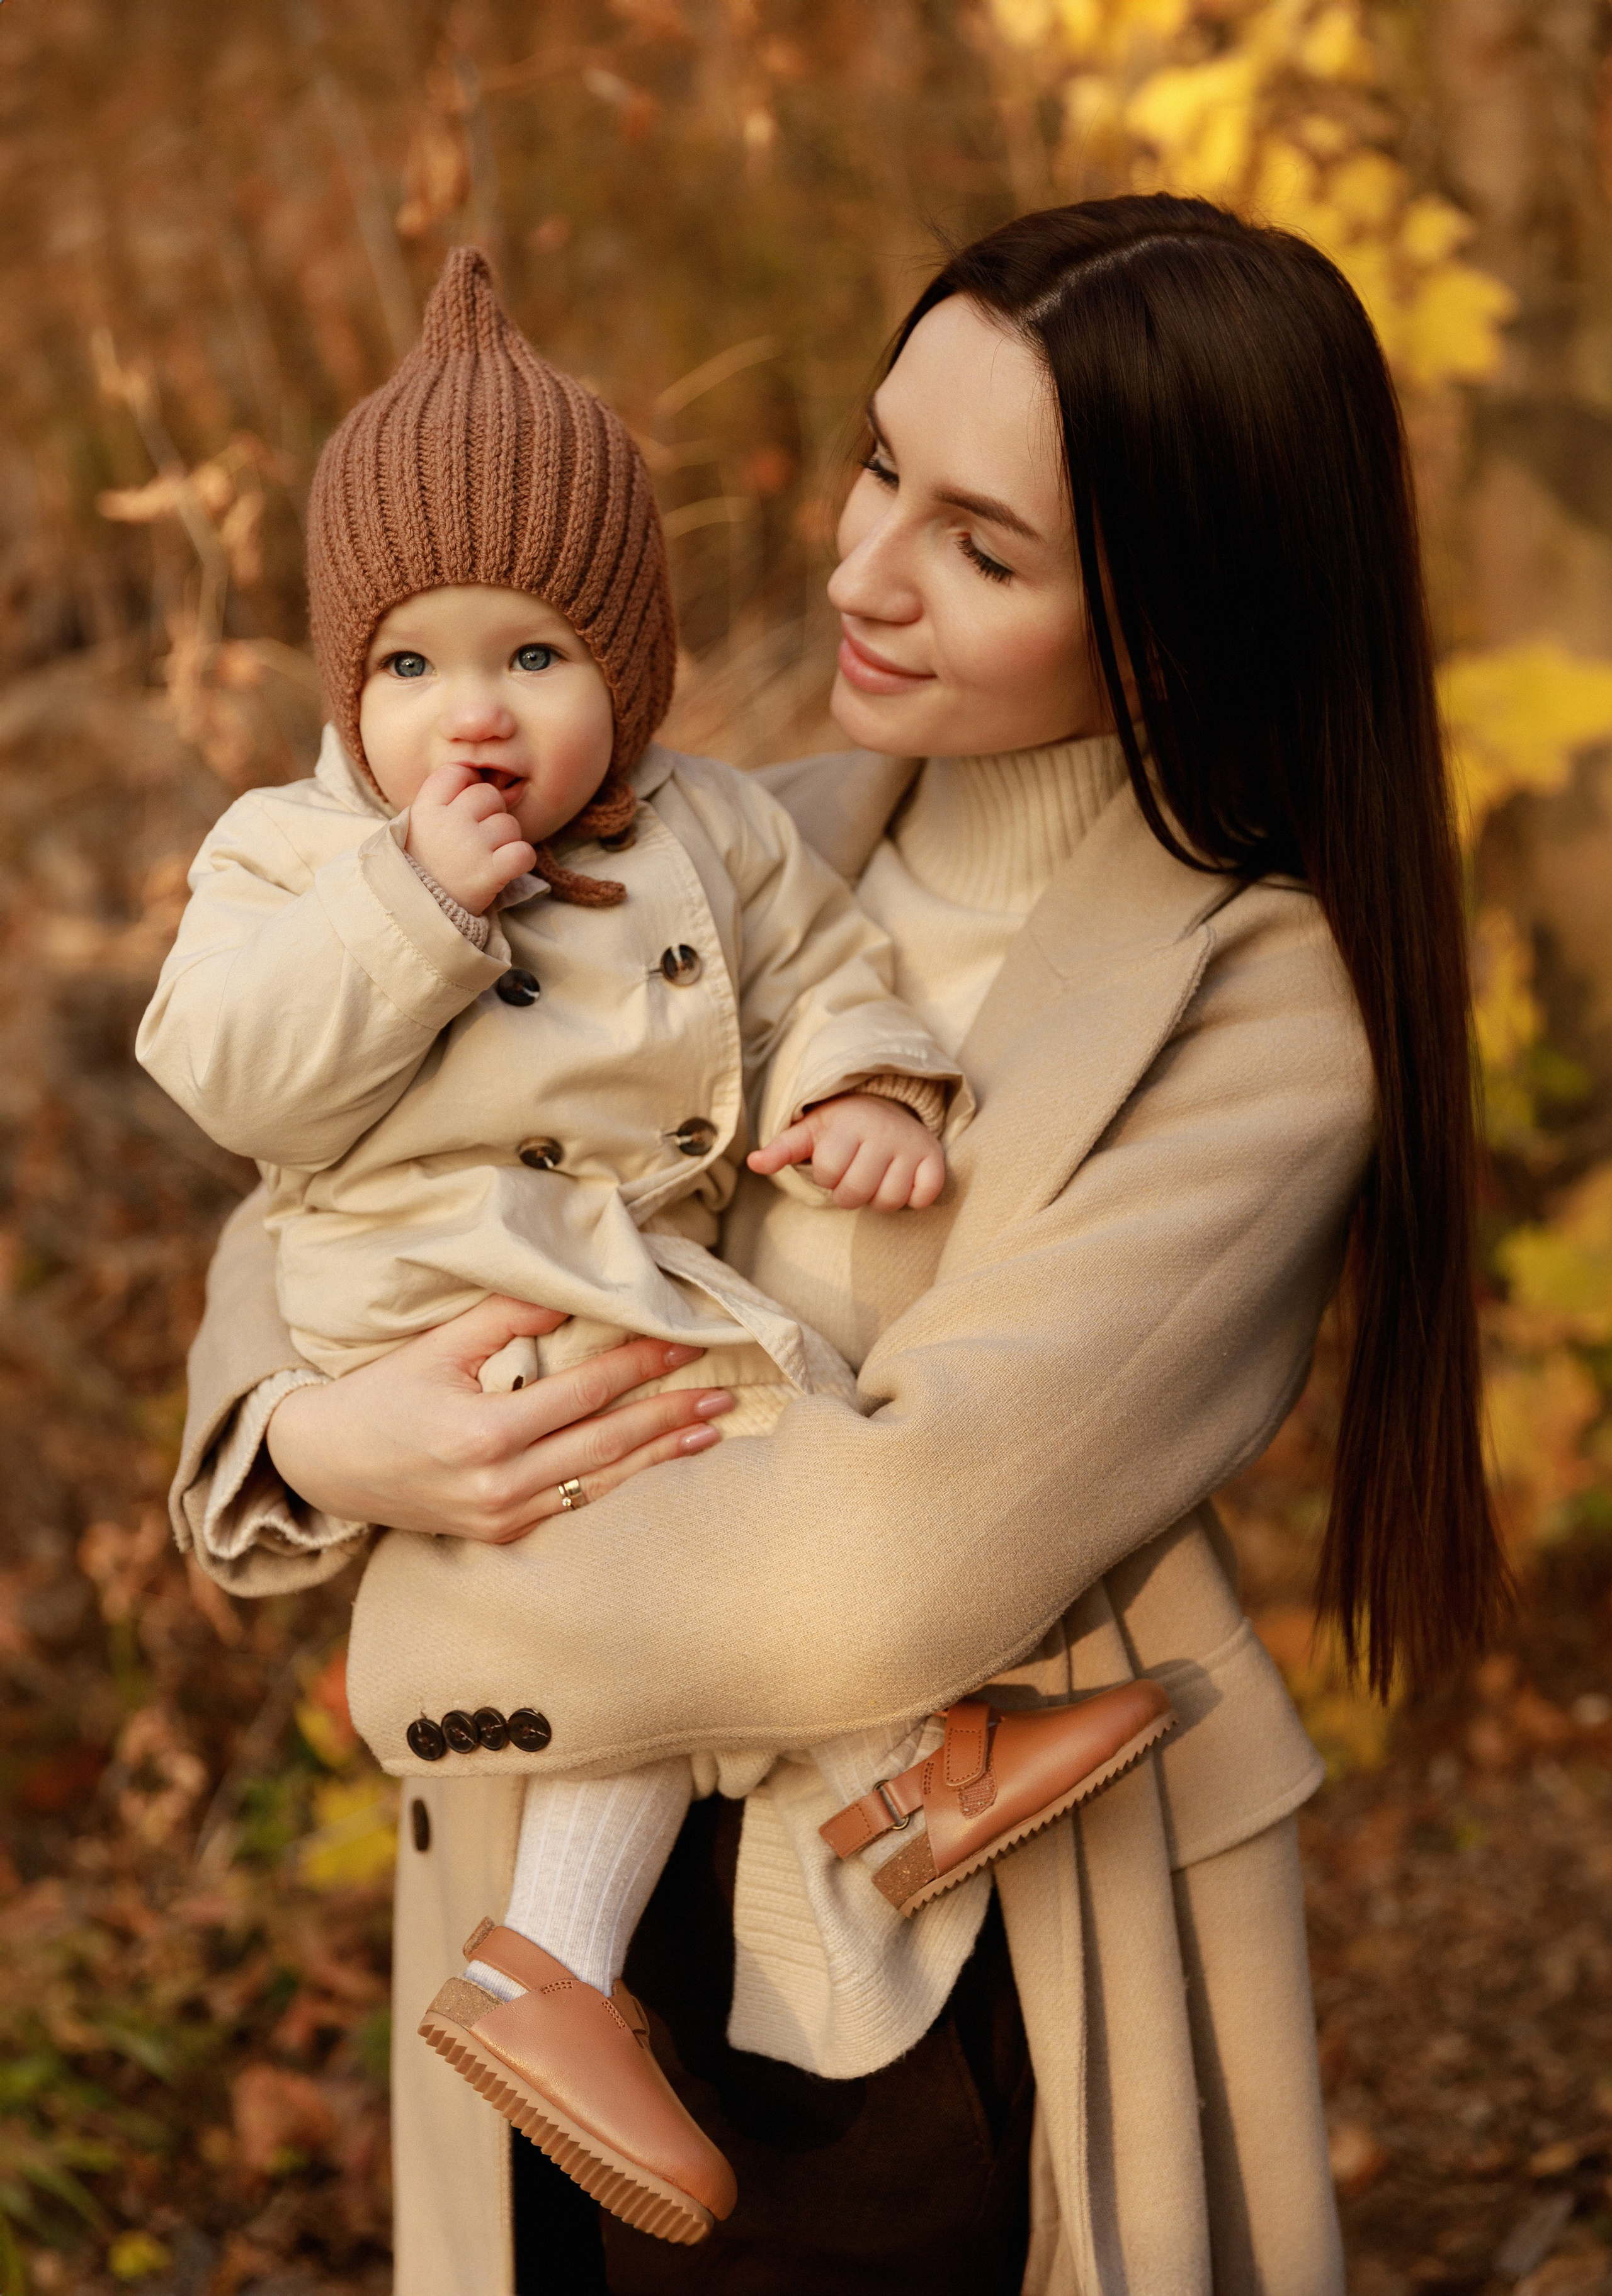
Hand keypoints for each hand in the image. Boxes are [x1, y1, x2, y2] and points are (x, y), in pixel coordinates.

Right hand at [265, 1296, 733, 1543]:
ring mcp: (502, 1519)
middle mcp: (499, 1485)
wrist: (327, 1466)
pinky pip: (576, 1508)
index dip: (639, 1364)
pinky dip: (622, 1484)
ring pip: (602, 1483)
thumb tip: (573, 1299)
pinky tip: (660, 1466)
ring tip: (711, 1429)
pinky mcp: (502, 1537)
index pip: (584, 1392)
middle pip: (606, 1442)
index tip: (684, 1342)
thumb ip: (506, 1319)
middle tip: (722, 1390)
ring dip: (661, 1456)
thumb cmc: (383, 1395)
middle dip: (669, 1415)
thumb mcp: (438, 1346)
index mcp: (483, 1433)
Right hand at [405, 764, 537, 913]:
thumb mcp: (418, 829)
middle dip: (491, 813)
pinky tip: (508, 867)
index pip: (457, 772)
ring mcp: (470, 847)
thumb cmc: (423, 868)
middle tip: (479, 838)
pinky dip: (522, 860)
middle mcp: (448, 823)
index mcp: (426, 809)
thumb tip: (486, 781)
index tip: (465, 805)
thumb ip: (443, 802)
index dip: (468, 784)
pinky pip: (523, 852)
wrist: (418, 915)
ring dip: (506, 840)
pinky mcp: (490, 873)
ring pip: (509, 824)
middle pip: (489, 794)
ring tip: (488, 857)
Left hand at [747, 1091, 945, 1210]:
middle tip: (853, 1177)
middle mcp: (881, 1132)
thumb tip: (752, 1163)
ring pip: (889, 1200)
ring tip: (875, 1180)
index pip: (828, 1172)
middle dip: (848, 1194)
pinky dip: (914, 1199)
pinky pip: (924, 1196)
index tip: (833, 1164)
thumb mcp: (809, 1132)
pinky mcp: (933, 1157)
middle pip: (856, 1192)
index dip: (826, 1177)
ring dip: (878, 1200)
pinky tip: (903, 1183)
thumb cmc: (841, 1128)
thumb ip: (782, 1149)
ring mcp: (910, 1145)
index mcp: (847, 1125)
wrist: (887, 1106)